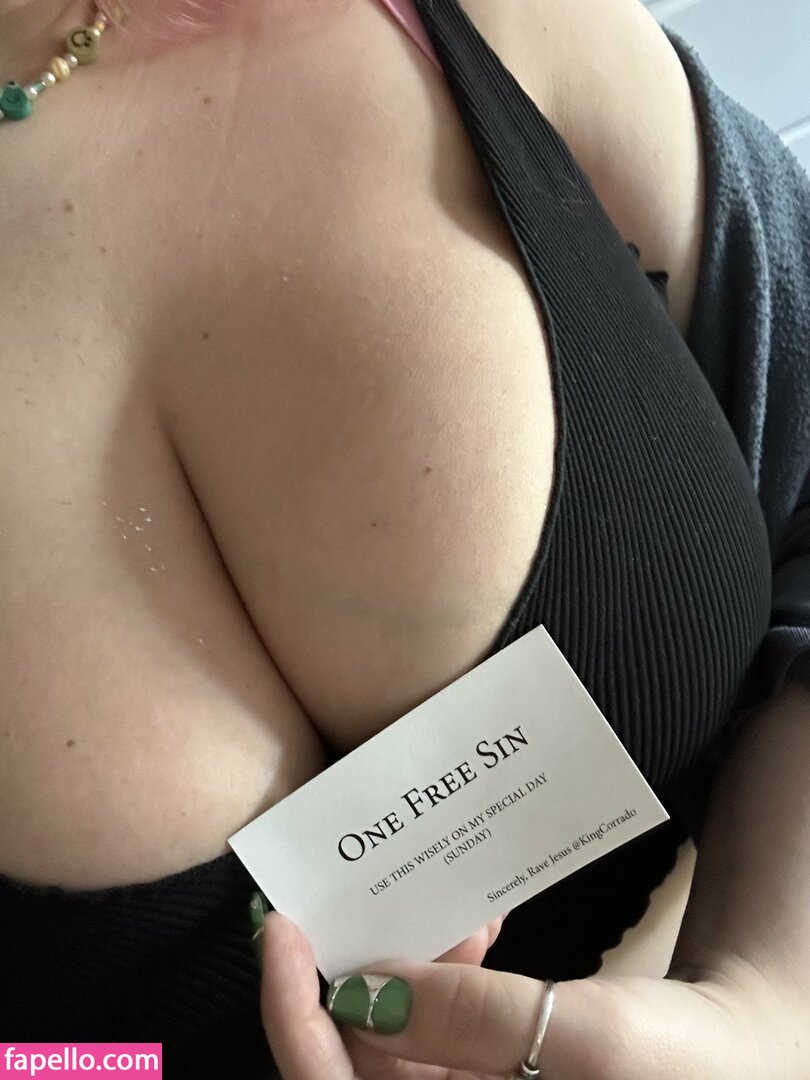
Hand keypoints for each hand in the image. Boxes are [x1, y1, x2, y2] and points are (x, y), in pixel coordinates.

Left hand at [259, 912, 796, 1078]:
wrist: (739, 1060)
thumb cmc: (684, 1067)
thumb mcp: (589, 1040)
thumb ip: (474, 1018)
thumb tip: (366, 989)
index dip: (291, 1014)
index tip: (280, 928)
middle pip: (357, 1057)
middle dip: (367, 971)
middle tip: (381, 895)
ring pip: (397, 1034)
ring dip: (416, 966)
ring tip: (460, 913)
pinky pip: (438, 1026)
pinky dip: (448, 976)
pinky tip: (479, 932)